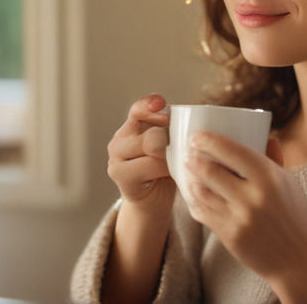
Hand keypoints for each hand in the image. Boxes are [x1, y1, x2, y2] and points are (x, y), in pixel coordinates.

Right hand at [107, 94, 174, 216]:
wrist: (152, 202)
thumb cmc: (164, 170)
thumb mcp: (167, 145)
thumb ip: (170, 131)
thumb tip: (191, 120)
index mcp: (130, 128)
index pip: (138, 110)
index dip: (150, 104)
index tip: (162, 103)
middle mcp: (118, 142)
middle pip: (151, 134)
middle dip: (170, 140)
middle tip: (179, 149)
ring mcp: (116, 160)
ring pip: (151, 148)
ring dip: (169, 156)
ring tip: (175, 163)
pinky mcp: (122, 178)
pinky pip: (151, 166)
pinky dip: (166, 169)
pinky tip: (172, 173)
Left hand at [185, 132, 306, 302]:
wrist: (299, 260)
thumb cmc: (295, 216)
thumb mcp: (289, 183)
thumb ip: (274, 160)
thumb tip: (267, 136)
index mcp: (270, 177)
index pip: (232, 150)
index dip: (209, 140)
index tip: (197, 136)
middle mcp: (253, 196)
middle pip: (210, 170)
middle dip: (194, 160)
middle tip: (188, 154)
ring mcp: (240, 218)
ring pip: (202, 192)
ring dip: (191, 181)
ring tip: (189, 174)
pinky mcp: (230, 236)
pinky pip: (203, 213)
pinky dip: (195, 203)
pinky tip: (195, 197)